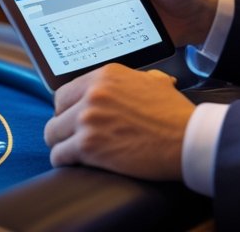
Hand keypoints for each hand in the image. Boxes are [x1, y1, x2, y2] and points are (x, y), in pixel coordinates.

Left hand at [45, 65, 194, 179]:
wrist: (186, 138)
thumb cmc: (174, 113)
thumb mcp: (156, 82)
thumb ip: (137, 79)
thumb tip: (140, 79)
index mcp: (106, 76)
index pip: (66, 91)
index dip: (68, 108)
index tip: (73, 118)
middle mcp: (93, 93)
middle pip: (56, 113)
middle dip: (63, 127)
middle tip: (74, 137)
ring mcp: (88, 119)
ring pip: (53, 134)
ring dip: (62, 144)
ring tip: (73, 152)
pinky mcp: (88, 145)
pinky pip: (60, 155)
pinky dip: (65, 161)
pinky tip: (75, 163)